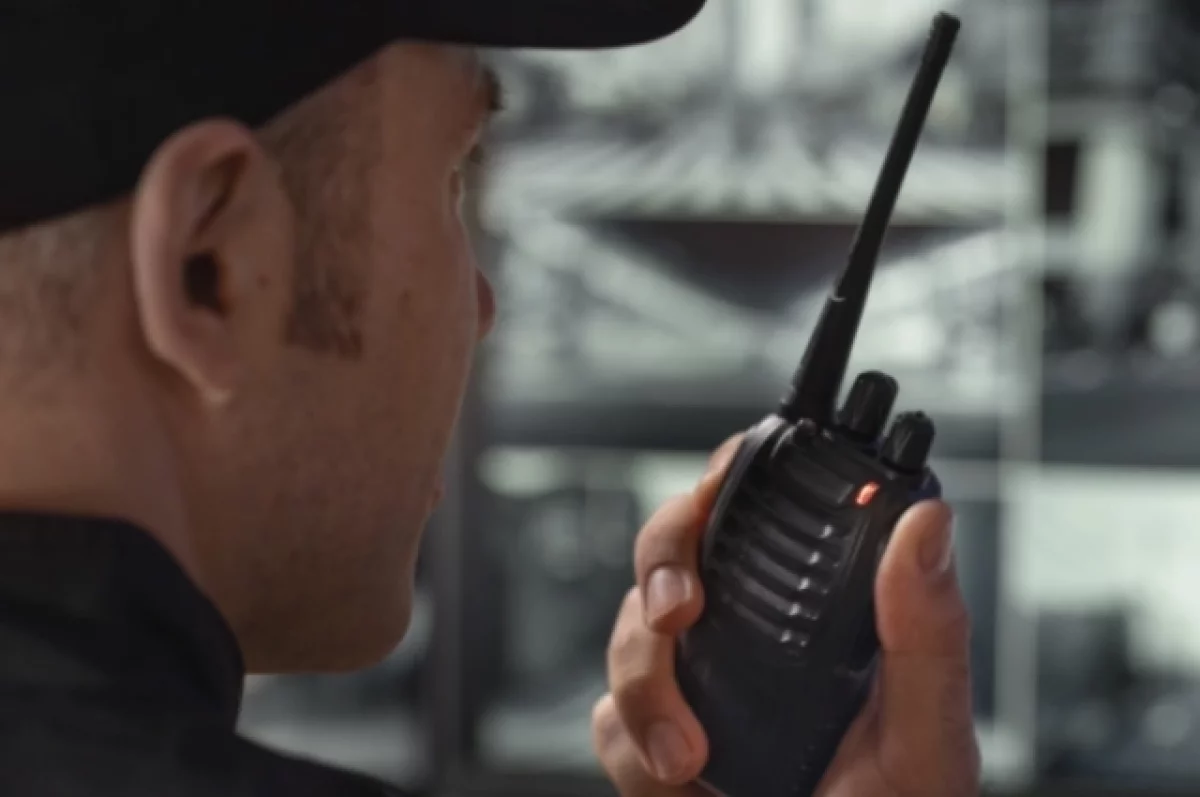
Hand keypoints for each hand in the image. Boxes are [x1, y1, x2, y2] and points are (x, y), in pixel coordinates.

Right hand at [594, 434, 980, 796]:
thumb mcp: (925, 735)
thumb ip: (927, 632)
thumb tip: (927, 522)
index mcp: (819, 614)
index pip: (762, 511)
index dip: (725, 481)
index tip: (714, 490)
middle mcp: (751, 635)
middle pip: (674, 549)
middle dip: (661, 570)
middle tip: (678, 615)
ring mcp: (700, 686)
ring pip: (629, 632)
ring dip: (644, 688)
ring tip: (687, 757)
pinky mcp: (655, 740)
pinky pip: (606, 716)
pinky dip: (628, 746)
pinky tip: (674, 782)